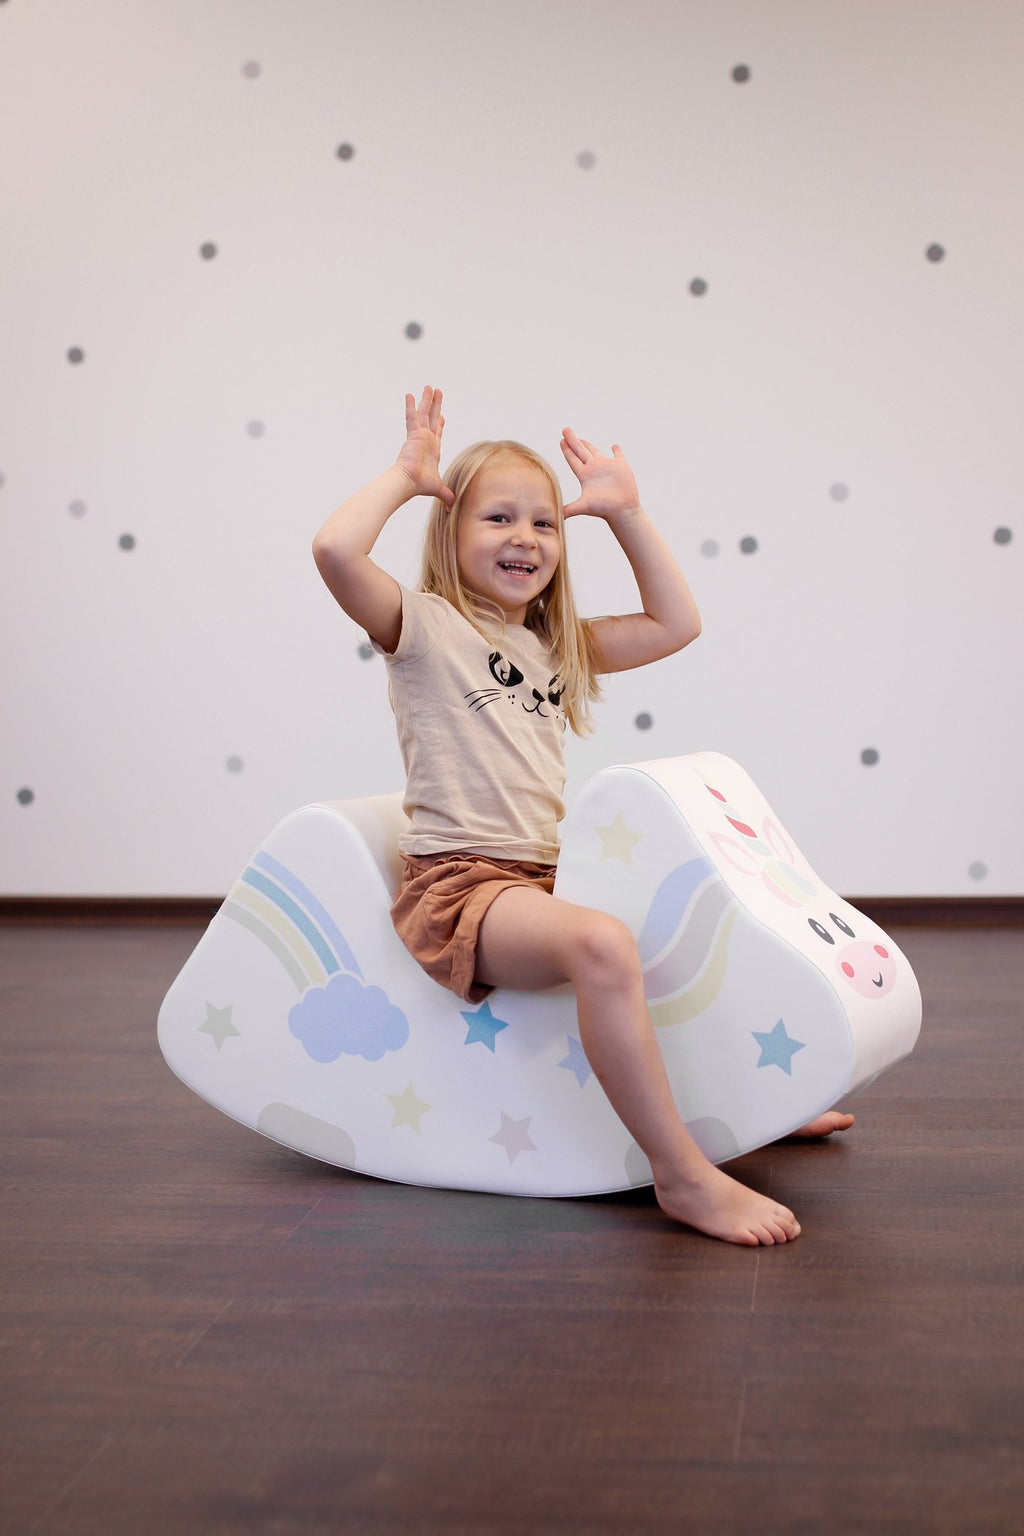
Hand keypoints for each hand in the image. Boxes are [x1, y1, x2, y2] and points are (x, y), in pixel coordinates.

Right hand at [395, 386, 454, 505]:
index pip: (437, 433)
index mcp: (431, 450)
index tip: (442, 415)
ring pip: (424, 414)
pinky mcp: (413, 434)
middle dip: (435, 406)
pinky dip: (412, 406)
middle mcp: (426, 440)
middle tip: (437, 392)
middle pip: (431, 418)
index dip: (439, 424)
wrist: (407, 482)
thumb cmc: (419, 485)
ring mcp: (419, 436)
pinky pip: (412, 417)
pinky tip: (410, 394)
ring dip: (427, 400)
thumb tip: (453, 505)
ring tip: (430, 386)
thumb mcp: (438, 488)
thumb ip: (446, 494)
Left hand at [560, 428, 640, 519]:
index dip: (566, 450)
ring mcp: (607, 468)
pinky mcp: (621, 468)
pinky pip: (618, 456)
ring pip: (595, 452)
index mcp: (585, 475)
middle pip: (580, 451)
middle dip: (572, 440)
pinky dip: (617, 450)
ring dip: (588, 445)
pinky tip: (614, 446)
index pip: (573, 459)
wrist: (622, 511)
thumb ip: (569, 509)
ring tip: (581, 439)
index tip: (560, 440)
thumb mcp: (584, 506)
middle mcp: (594, 469)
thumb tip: (555, 516)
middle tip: (565, 430)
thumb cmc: (604, 509)